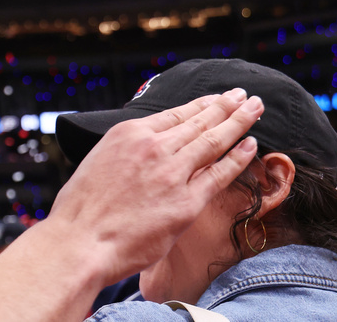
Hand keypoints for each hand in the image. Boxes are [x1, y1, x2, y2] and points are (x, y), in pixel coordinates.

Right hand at [47, 89, 261, 283]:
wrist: (79, 241)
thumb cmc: (80, 209)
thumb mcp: (98, 161)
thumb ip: (125, 153)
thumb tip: (138, 154)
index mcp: (129, 134)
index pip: (175, 114)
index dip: (201, 105)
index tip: (217, 98)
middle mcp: (153, 147)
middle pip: (199, 121)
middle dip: (227, 106)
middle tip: (246, 95)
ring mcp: (171, 174)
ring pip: (213, 141)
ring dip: (239, 122)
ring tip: (256, 108)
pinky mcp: (185, 203)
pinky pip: (219, 175)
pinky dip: (238, 158)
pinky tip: (251, 145)